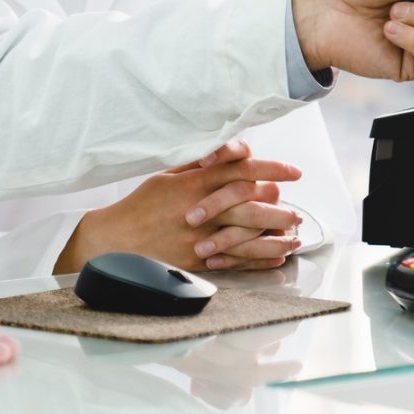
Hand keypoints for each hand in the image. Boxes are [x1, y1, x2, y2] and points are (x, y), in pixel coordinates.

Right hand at [53, 139, 302, 273]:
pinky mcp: (198, 261)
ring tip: (294, 233)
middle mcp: (200, 209)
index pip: (239, 169)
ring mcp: (200, 237)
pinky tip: (277, 257)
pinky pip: (236, 261)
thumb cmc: (141, 204)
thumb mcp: (166, 175)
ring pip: (248, 235)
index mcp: (193, 183)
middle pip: (250, 203)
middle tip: (296, 208)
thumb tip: (226, 153)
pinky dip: (260, 259)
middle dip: (278, 204)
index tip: (291, 172)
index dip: (270, 168)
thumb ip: (197, 164)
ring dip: (275, 234)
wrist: (117, 239)